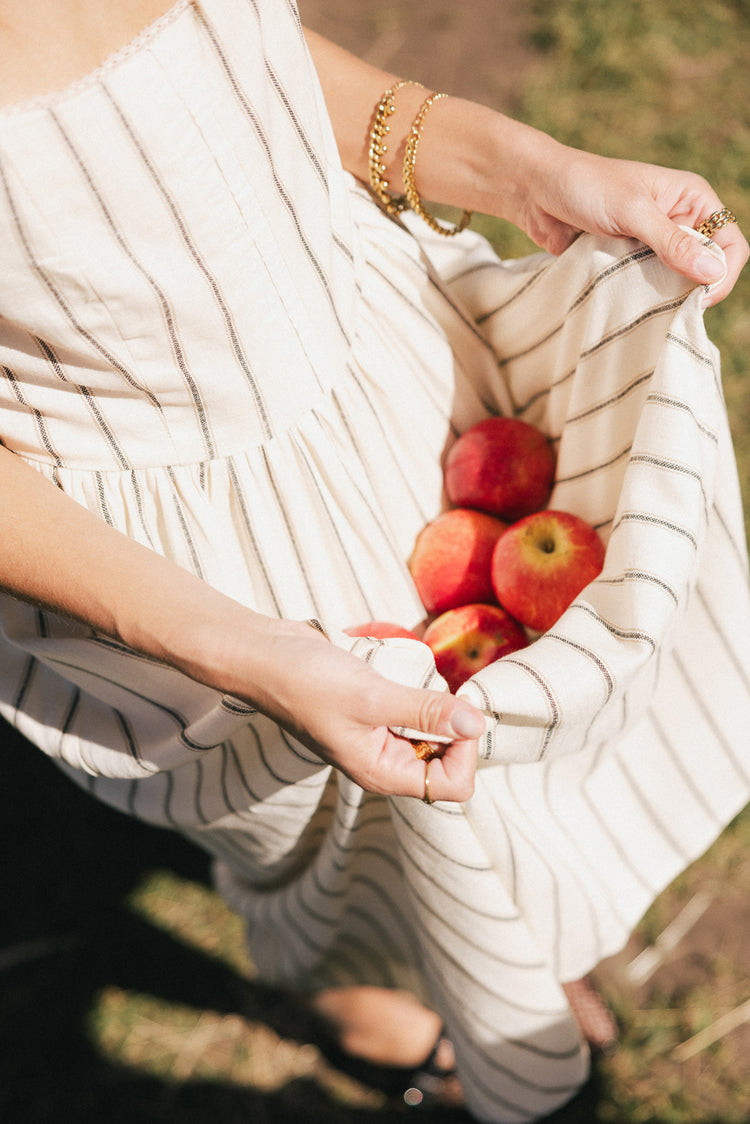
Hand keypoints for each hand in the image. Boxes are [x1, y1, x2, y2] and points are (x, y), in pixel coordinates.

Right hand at [245, 620, 484, 801]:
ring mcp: (378, 735)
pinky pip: (412, 706)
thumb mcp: (372, 697)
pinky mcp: (373, 710)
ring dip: (434, 701)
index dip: (464, 750)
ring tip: (412, 677)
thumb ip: (426, 712)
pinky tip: (399, 669)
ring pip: (432, 728)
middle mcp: (384, 760)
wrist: (263, 656)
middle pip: (447, 757)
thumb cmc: (307, 682)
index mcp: (383, 773)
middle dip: (452, 721)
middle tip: (440, 686)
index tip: (455, 708)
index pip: (452, 784)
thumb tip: (478, 724)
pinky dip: (416, 688)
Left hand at [514, 141, 747, 306]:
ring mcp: (653, 243)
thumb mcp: (632, 212)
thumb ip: (671, 243)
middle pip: (706, 268)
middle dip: (693, 289)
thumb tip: (712, 273)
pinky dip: (641, 297)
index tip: (699, 298)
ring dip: (664, 296)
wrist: (536, 191)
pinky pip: (646, 287)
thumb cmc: (586, 186)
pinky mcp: (629, 260)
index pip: (730, 243)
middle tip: (669, 307)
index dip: (722, 273)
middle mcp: (679, 221)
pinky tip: (628, 303)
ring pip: (676, 281)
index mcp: (692, 199)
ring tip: (645, 304)